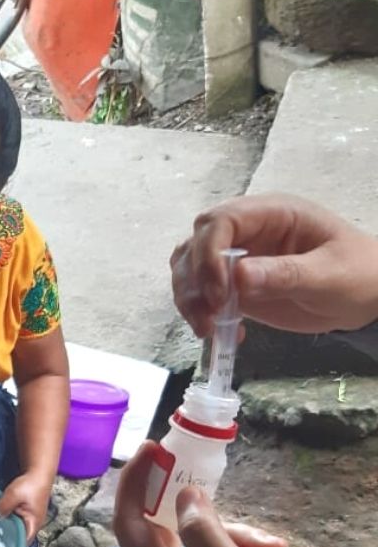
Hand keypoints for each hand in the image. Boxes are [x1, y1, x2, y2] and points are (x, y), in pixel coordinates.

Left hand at [0, 472, 50, 542]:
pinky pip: (15, 519)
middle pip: (19, 536)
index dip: (12, 545)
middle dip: (7, 535)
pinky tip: (1, 514)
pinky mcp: (26, 512)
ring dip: (7, 525)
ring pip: (16, 527)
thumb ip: (4, 507)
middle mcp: (33, 524)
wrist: (39, 472)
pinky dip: (9, 517)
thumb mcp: (14, 495)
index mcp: (34, 524)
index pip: (23, 543)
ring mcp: (30, 518)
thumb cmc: (32, 484)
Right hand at [171, 193, 377, 335]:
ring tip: (207, 329)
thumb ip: (286, 274)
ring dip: (189, 299)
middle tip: (209, 315)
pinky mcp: (231, 285)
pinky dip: (198, 312)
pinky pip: (199, 293)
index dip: (210, 253)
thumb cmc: (359, 275)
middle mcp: (245, 232)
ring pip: (188, 269)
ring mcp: (234, 258)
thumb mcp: (330, 274)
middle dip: (194, 280)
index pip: (221, 221)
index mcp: (270, 214)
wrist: (368, 298)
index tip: (219, 292)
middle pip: (195, 244)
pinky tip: (217, 331)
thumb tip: (237, 276)